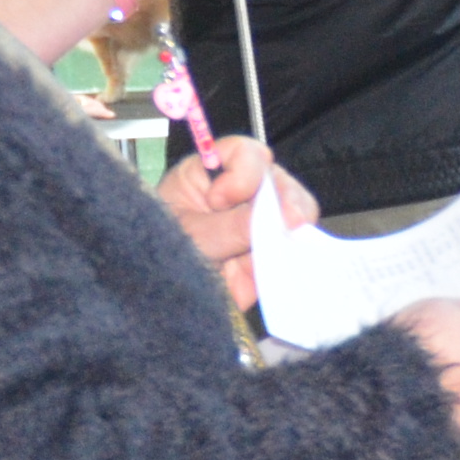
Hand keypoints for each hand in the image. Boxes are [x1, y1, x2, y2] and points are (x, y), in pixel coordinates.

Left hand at [158, 135, 312, 309]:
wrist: (161, 306)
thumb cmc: (159, 261)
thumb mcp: (189, 239)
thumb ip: (230, 227)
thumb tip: (275, 217)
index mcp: (207, 176)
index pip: (241, 154)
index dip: (244, 171)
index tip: (221, 200)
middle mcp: (238, 194)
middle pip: (276, 179)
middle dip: (286, 197)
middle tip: (290, 221)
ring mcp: (257, 223)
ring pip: (295, 210)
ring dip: (297, 223)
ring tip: (290, 238)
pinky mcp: (270, 254)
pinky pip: (296, 246)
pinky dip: (301, 251)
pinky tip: (295, 256)